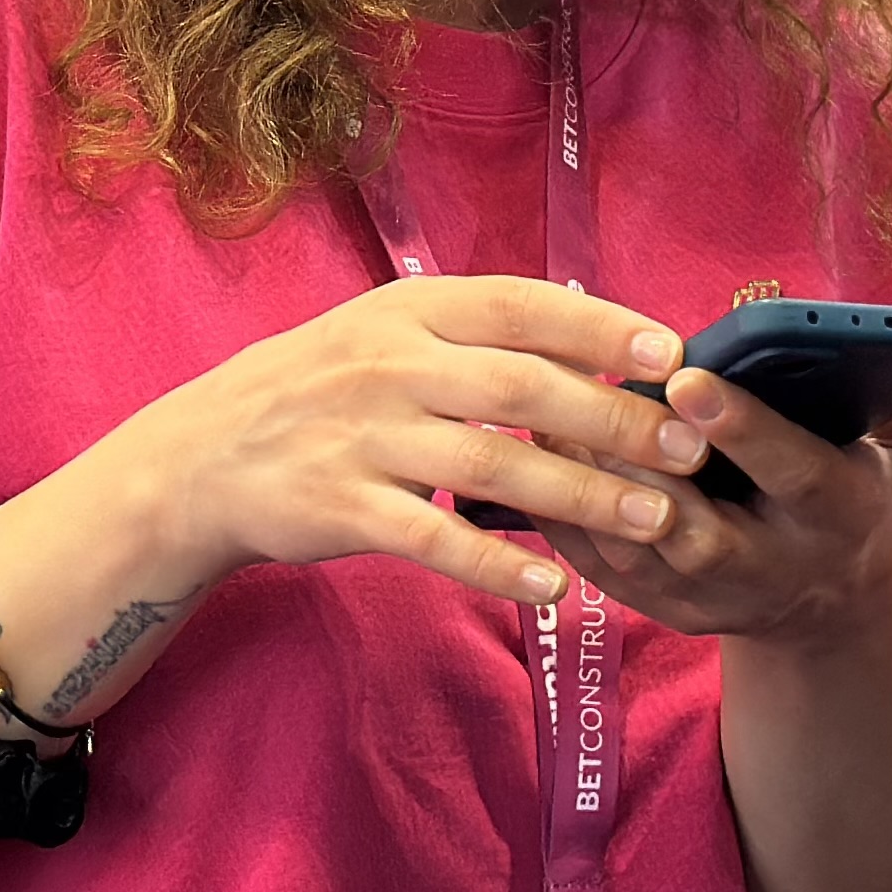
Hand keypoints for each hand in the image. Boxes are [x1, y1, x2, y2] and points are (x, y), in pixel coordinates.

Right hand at [107, 276, 704, 607]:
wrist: (202, 456)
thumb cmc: (322, 390)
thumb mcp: (387, 333)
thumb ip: (477, 333)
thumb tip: (594, 329)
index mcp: (410, 311)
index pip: (521, 306)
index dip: (601, 326)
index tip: (672, 349)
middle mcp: (390, 365)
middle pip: (522, 387)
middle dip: (616, 418)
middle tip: (689, 448)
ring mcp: (364, 438)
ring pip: (492, 466)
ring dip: (583, 495)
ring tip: (657, 520)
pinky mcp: (342, 508)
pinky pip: (435, 540)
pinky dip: (499, 564)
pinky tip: (556, 585)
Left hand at [533, 361, 891, 646]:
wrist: (827, 608)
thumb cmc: (859, 497)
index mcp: (835, 513)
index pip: (791, 471)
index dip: (742, 428)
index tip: (689, 376)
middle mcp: (774, 565)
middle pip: (704, 527)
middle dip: (649, 468)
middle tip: (597, 400)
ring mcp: (714, 599)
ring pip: (642, 550)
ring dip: (591, 491)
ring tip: (549, 420)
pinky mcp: (666, 614)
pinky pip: (604, 570)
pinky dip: (563, 523)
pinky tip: (530, 469)